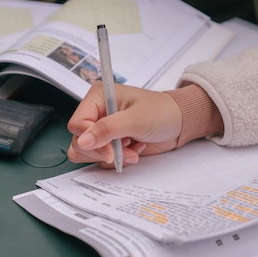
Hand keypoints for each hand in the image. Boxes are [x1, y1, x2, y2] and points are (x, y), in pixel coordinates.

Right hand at [67, 83, 182, 168]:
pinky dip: (118, 159)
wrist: (179, 122)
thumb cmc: (162, 112)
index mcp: (98, 97)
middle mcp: (96, 112)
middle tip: (125, 148)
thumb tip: (83, 140)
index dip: (91, 140)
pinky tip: (133, 148)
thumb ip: (107, 129)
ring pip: (87, 152)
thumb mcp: (135, 119)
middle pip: (79, 141)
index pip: (77, 124)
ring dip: (111, 157)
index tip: (110, 151)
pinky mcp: (109, 142)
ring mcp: (102, 129)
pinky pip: (101, 159)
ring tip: (131, 149)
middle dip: (104, 151)